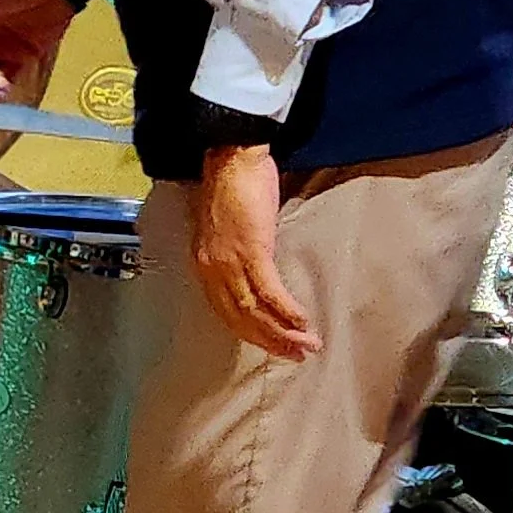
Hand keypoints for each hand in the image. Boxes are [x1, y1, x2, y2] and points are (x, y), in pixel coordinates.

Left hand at [188, 142, 320, 361]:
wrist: (232, 157)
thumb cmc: (233, 186)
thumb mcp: (227, 228)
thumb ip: (236, 253)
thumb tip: (258, 271)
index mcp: (205, 264)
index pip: (227, 312)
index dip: (252, 333)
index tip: (274, 346)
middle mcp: (212, 269)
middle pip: (241, 319)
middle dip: (271, 342)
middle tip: (297, 355)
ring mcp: (230, 262)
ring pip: (256, 311)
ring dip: (283, 333)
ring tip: (307, 345)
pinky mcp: (252, 251)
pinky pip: (270, 291)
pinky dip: (287, 310)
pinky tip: (303, 321)